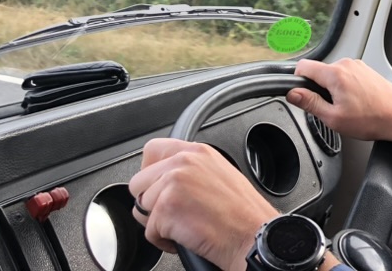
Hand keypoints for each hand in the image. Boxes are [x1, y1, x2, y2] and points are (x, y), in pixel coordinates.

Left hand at [129, 138, 276, 270]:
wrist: (252, 235)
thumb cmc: (243, 212)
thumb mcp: (219, 173)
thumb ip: (191, 168)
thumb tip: (166, 179)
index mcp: (197, 152)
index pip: (153, 149)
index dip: (149, 171)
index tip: (155, 186)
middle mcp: (183, 162)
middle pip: (139, 181)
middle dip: (149, 201)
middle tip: (172, 213)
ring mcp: (173, 183)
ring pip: (141, 207)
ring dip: (157, 223)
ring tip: (183, 225)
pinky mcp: (166, 208)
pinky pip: (148, 231)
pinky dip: (163, 241)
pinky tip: (185, 237)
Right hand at [289, 58, 391, 151]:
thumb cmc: (371, 120)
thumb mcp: (333, 118)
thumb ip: (310, 103)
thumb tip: (292, 93)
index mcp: (335, 74)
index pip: (304, 66)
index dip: (297, 80)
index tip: (301, 93)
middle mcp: (346, 64)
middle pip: (319, 72)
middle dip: (318, 88)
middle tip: (330, 108)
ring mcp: (357, 65)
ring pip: (332, 74)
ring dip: (333, 89)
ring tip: (347, 106)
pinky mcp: (364, 69)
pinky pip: (346, 75)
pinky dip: (345, 87)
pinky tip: (356, 102)